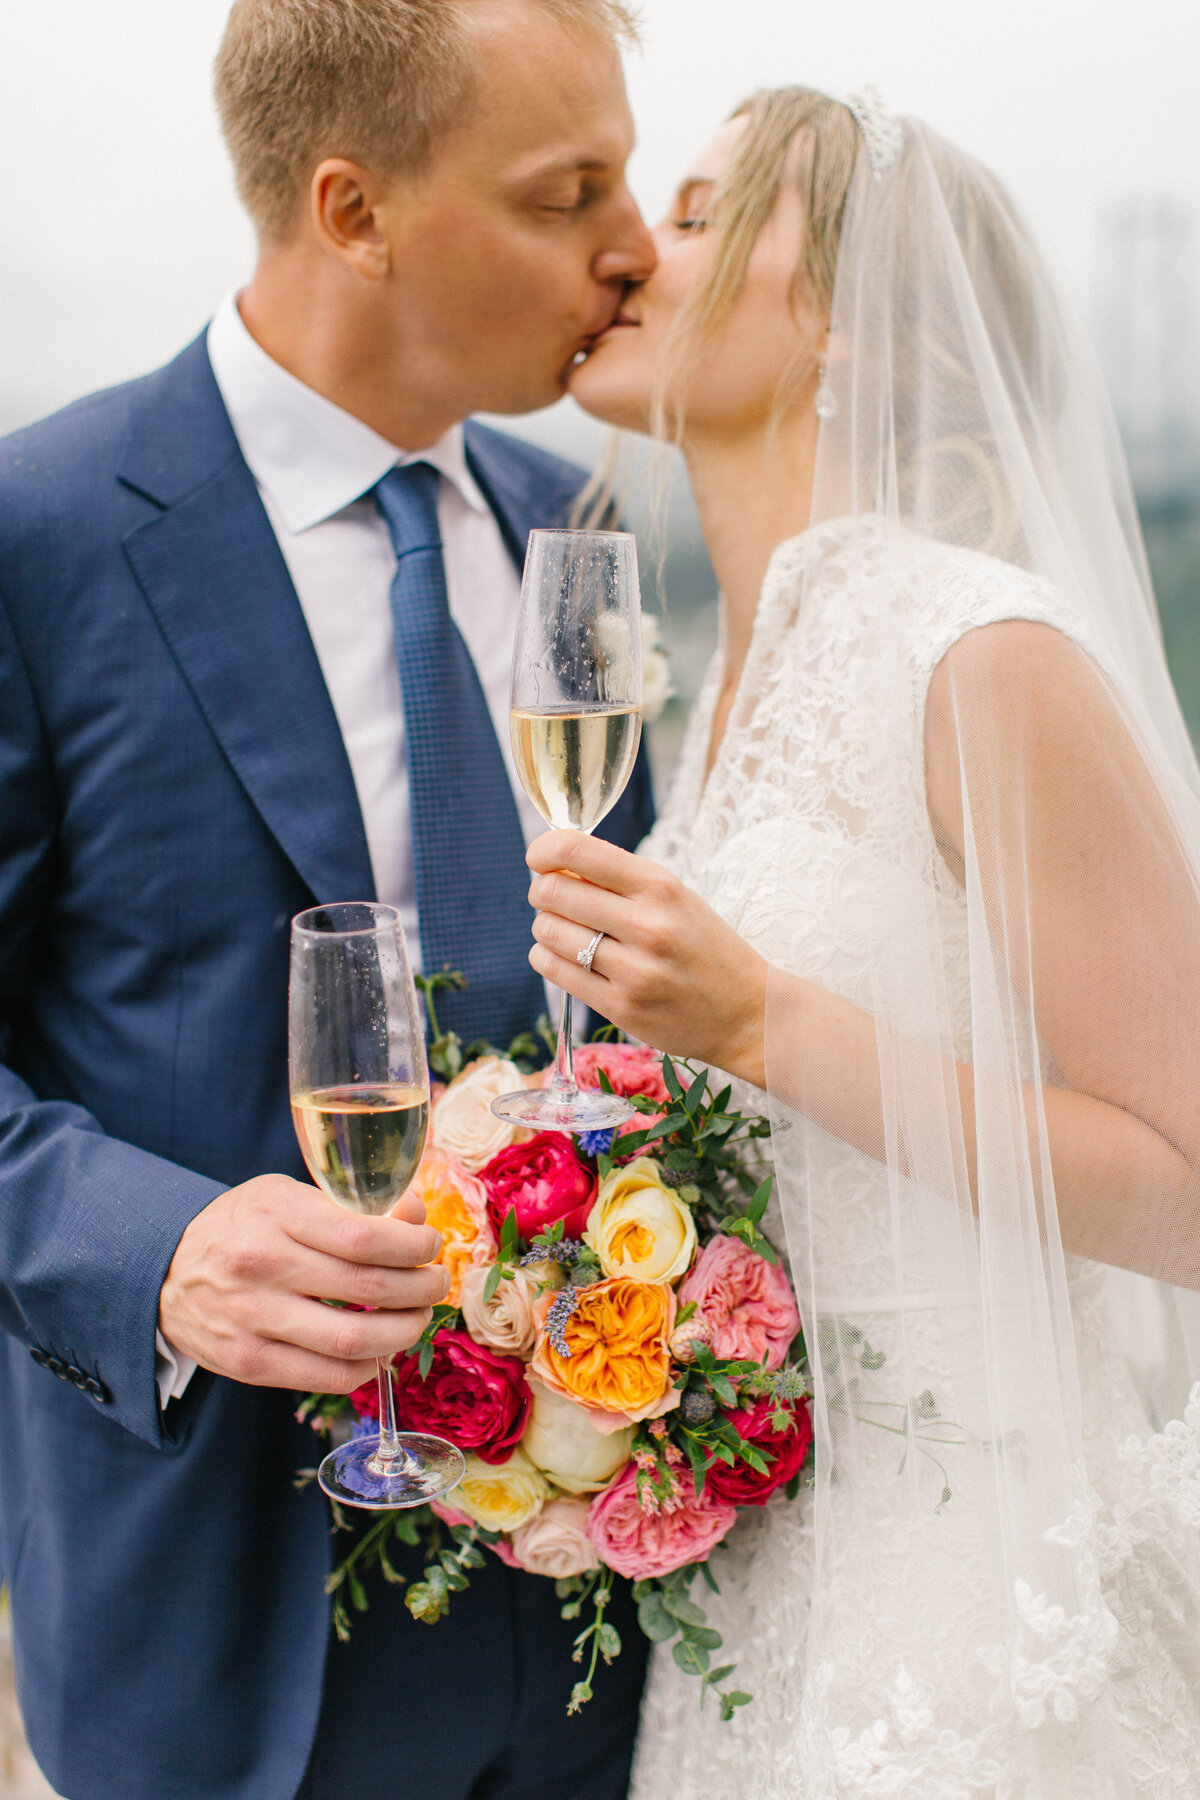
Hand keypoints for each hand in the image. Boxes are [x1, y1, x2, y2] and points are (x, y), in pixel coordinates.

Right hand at [158, 1175, 449, 1392]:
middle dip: (419, 1288)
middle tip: (435, 1284)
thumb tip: (414, 1215)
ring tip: (416, 1318)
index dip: (413, 1245)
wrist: (166, 1274)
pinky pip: (326, 1376)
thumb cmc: (242, 1227)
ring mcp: (252, 1317)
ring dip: (402, 1332)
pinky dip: (366, 1368)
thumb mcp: (286, 1195)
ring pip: (352, 1338)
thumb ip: (348, 1204)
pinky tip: (379, 1352)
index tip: (430, 1245)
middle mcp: (262, 1264)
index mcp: (277, 1213)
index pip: (364, 1235)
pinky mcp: (248, 1362)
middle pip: (367, 1286)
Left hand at [526, 831, 767, 1085]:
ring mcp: (634, 970)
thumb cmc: (706, 948)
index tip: (539, 858)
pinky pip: (555, 971)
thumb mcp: (676, 898)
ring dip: (545, 927)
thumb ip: (620, 881)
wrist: (749, 1012)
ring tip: (565, 930)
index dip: (544, 849)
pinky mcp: (621, 1007)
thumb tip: (554, 864)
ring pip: (549, 933)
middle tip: (554, 898)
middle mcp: (648, 925)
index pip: (577, 851)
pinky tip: (565, 955)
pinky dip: (547, 957)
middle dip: (543, 891)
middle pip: (553, 892)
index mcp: (661, 887)